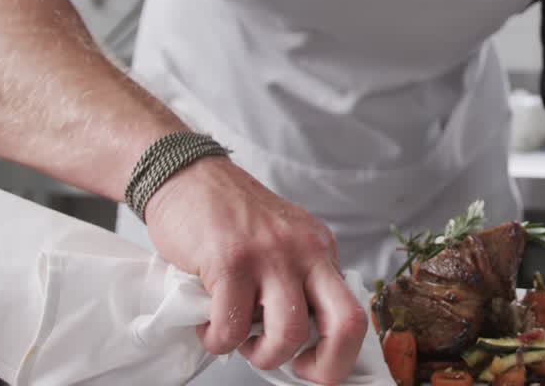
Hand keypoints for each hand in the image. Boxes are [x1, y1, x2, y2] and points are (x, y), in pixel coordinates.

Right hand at [143, 157, 368, 384]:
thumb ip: (299, 280)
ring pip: (287, 335)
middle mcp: (307, 252)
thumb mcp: (284, 241)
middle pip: (345, 324)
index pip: (356, 312)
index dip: (340, 353)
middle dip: (325, 366)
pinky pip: (232, 328)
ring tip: (240, 340)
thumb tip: (307, 338)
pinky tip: (209, 322)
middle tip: (293, 369)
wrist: (189, 177)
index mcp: (323, 251)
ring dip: (260, 355)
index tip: (312, 364)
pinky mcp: (231, 262)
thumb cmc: (232, 218)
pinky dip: (217, 340)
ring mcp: (271, 256)